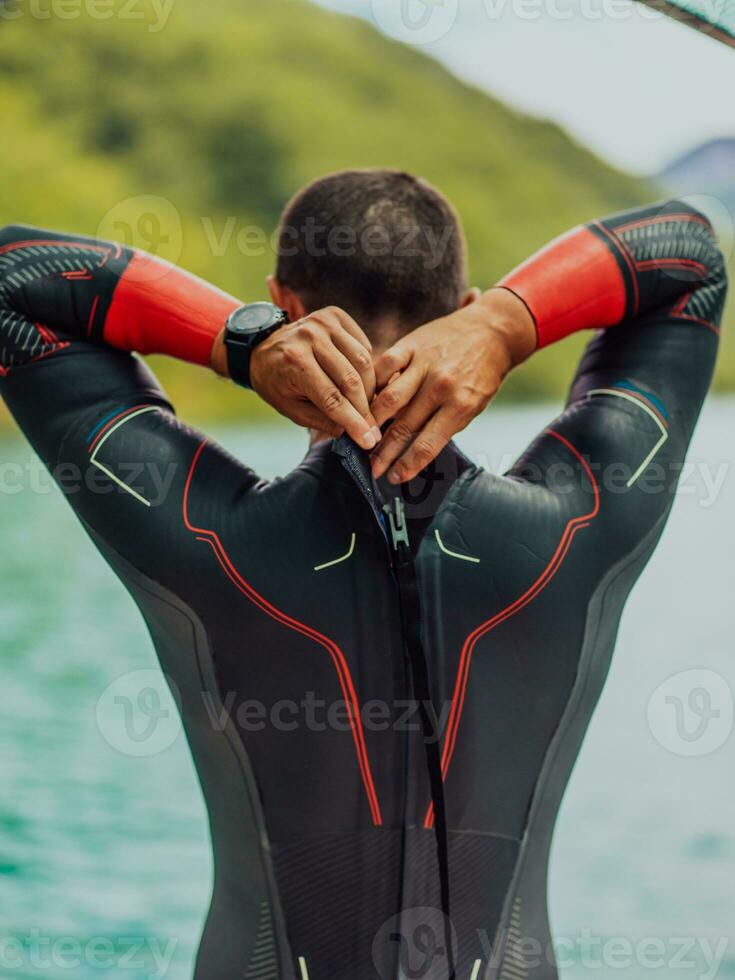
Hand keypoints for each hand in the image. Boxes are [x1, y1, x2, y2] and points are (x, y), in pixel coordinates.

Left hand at [248, 307, 381, 449]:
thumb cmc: (276, 382)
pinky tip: (362, 381)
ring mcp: (323, 322)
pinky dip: (367, 367)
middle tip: (373, 428)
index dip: (353, 422)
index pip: (331, 398)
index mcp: (294, 362)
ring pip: (362, 360)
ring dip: (370, 388)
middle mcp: (310, 337)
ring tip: (368, 406)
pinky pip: (362, 345)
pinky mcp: (335, 315)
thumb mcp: (291, 409)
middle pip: (350, 379)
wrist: (263, 345)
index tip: (368, 440)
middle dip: (365, 408)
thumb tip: (353, 433)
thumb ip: (322, 421)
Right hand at [369, 288, 535, 482]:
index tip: (394, 478)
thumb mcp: (475, 404)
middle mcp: (442, 386)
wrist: (492, 330)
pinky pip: (384, 367)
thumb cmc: (482, 374)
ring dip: (371, 423)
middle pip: (403, 427)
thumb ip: (447, 424)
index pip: (427, 445)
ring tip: (360, 438)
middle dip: (384, 452)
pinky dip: (372, 385)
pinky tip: (364, 401)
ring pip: (388, 400)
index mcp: (461, 405)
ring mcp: (425, 364)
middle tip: (371, 467)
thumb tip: (414, 450)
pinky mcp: (412, 344)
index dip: (407, 465)